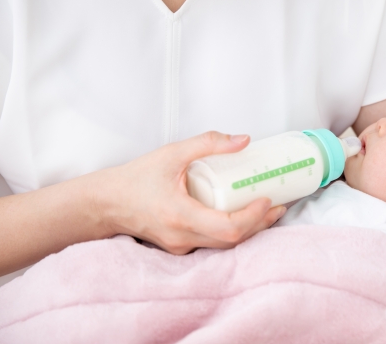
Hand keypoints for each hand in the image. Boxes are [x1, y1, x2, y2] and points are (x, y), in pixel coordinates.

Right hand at [92, 131, 285, 253]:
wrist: (106, 203)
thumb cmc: (135, 179)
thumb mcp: (172, 154)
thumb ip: (208, 143)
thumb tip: (244, 140)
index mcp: (180, 216)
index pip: (228, 228)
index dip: (254, 217)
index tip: (268, 199)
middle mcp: (182, 237)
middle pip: (232, 241)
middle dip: (260, 224)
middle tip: (279, 205)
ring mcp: (181, 246)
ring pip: (224, 246)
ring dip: (250, 230)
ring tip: (267, 211)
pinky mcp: (180, 246)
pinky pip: (213, 244)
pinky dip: (232, 232)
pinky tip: (243, 217)